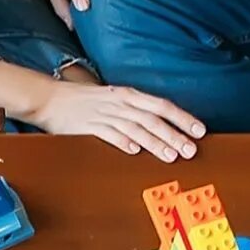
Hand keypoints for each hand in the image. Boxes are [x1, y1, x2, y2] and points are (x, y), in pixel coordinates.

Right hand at [25, 75, 204, 161]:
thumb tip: (160, 123)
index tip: (199, 130)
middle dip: (174, 135)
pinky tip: (135, 151)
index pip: (162, 105)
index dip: (182, 118)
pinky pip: (109, 134)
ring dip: (155, 142)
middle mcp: (120, 103)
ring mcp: (105, 114)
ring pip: (136, 128)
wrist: (50, 97)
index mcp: (128, 94)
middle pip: (153, 119)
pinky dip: (123, 142)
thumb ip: (135, 109)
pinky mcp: (89, 126)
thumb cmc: (83, 100)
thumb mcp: (113, 97)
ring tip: (171, 155)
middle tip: (191, 150)